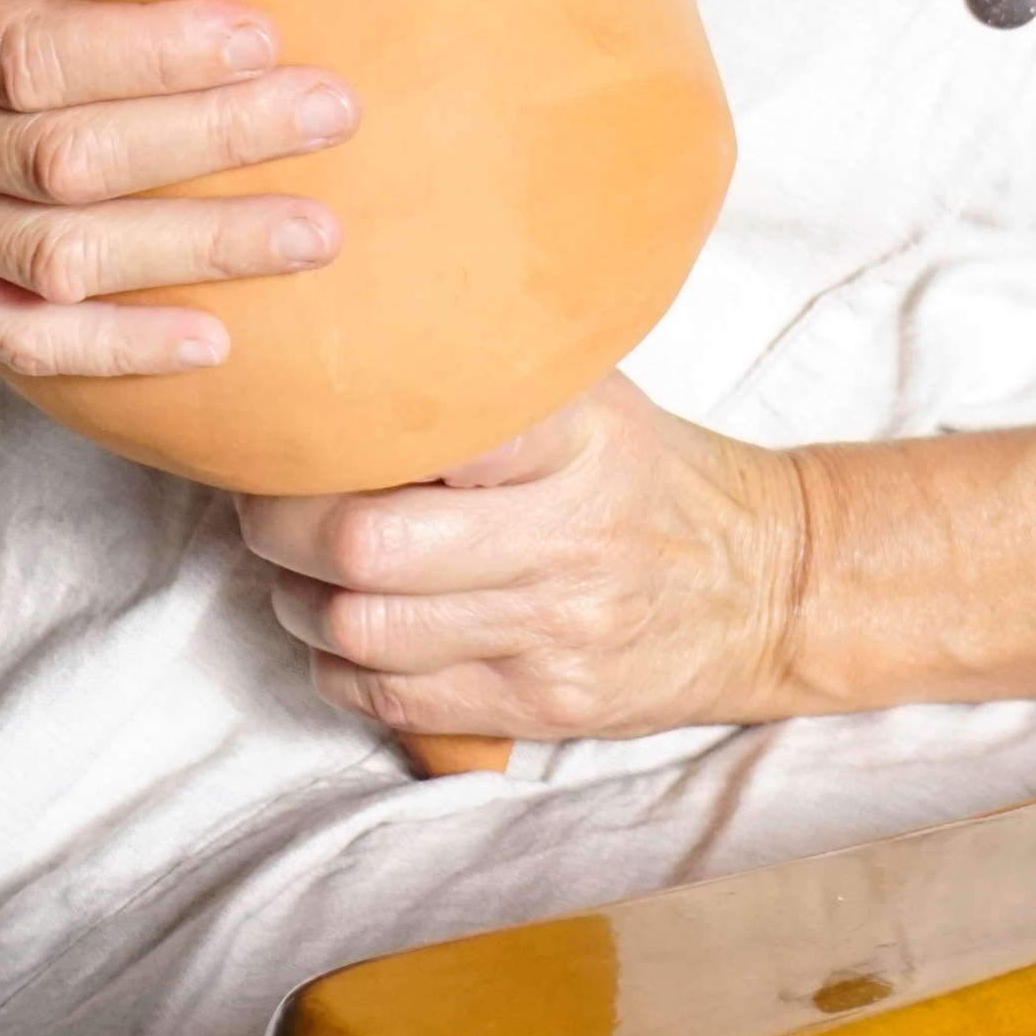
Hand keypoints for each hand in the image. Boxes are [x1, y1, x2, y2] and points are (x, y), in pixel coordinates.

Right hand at [0, 0, 360, 380]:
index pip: (31, 50)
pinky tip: (215, 342)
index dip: (150, 52)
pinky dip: (113, 351)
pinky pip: (14, 336)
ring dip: (195, 250)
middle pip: (66, 160)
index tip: (262, 30)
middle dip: (212, 140)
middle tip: (335, 110)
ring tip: (318, 230)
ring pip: (58, 260)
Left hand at [240, 373, 815, 749]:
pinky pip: (394, 700)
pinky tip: (344, 631)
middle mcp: (565, 538)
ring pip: (366, 629)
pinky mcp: (539, 707)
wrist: (769, 588)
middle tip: (266, 499)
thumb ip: (497, 373)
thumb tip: (367, 329)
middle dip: (285, 524)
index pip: (448, 428)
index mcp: (579, 441)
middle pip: (369, 543)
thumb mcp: (599, 398)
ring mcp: (552, 633)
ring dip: (299, 601)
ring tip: (295, 566)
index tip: (306, 415)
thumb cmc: (655, 475)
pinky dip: (340, 667)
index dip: (348, 430)